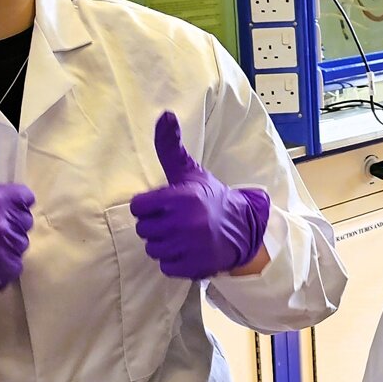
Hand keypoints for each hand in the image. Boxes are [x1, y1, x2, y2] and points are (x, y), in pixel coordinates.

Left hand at [129, 112, 269, 279]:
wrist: (244, 227)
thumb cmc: (210, 198)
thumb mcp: (190, 172)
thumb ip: (170, 147)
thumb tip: (164, 115)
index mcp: (181, 197)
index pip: (138, 207)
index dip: (149, 206)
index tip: (165, 205)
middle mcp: (185, 222)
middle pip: (144, 229)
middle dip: (157, 225)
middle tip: (176, 221)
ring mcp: (190, 246)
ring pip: (153, 249)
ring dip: (164, 244)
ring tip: (182, 236)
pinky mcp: (195, 265)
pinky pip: (166, 266)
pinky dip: (174, 261)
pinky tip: (188, 250)